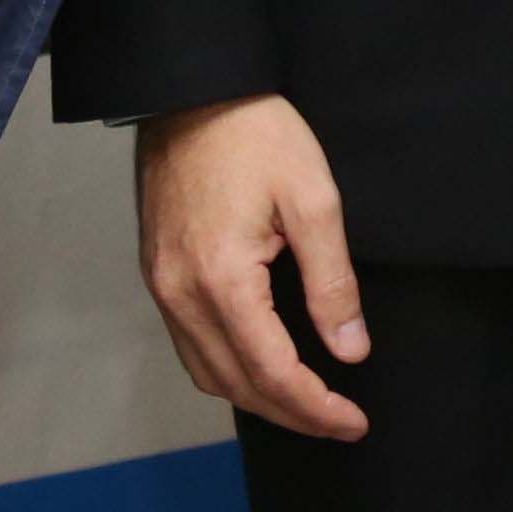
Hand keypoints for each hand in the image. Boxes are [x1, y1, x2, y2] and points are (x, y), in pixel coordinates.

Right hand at [135, 93, 370, 441]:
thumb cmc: (254, 133)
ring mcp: (163, 285)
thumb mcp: (313, 199)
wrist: (190, 89)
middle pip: (237, 386)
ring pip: (207, 374)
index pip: (274, 374)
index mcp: (223, 280)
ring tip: (306, 402)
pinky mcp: (158, 272)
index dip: (318, 408)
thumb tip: (350, 349)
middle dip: (293, 414)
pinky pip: (189, 346)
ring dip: (257, 398)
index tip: (355, 422)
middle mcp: (182, 294)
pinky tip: (259, 364)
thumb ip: (331, 282)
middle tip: (340, 422)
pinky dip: (227, 370)